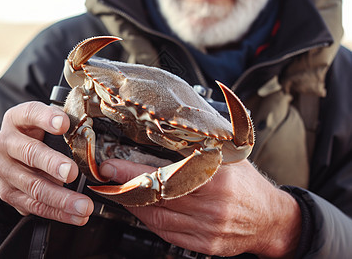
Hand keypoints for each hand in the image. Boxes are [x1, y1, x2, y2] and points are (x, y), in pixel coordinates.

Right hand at [0, 101, 93, 225]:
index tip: (64, 124)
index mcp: (17, 119)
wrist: (13, 152)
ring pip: (33, 186)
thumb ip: (64, 123)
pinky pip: (34, 206)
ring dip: (61, 198)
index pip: (31, 114)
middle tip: (73, 172)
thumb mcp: (47, 120)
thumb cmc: (38, 133)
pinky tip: (76, 216)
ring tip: (83, 205)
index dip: (46, 118)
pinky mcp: (8, 193)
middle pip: (30, 153)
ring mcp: (5, 170)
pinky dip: (58, 213)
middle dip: (52, 164)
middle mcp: (6, 143)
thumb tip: (90, 133)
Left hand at [100, 158, 301, 257]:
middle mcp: (210, 207)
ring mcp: (206, 229)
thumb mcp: (229, 157)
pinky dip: (148, 220)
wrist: (271, 219)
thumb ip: (199, 147)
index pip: (165, 175)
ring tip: (118, 192)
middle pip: (157, 198)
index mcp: (216, 180)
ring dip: (132, 205)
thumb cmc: (248, 185)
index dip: (133, 172)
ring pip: (158, 218)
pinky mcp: (203, 244)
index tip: (111, 166)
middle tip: (105, 179)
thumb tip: (166, 132)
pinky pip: (167, 233)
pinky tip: (139, 209)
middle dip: (125, 188)